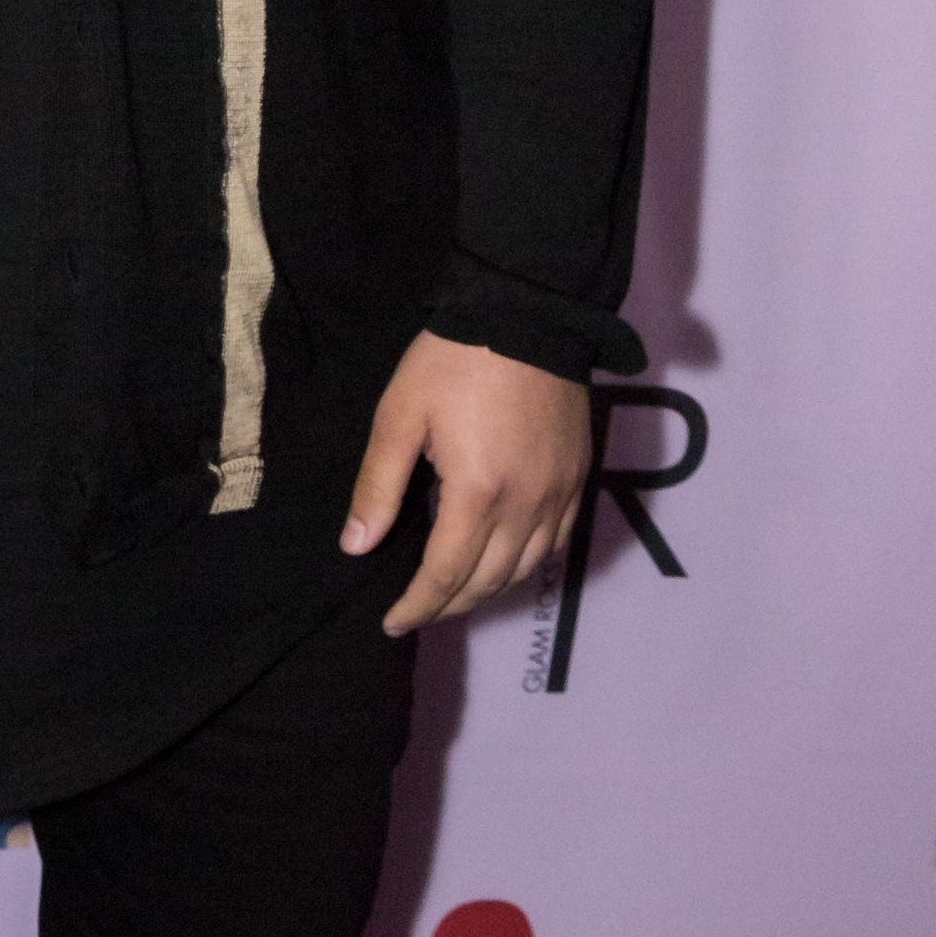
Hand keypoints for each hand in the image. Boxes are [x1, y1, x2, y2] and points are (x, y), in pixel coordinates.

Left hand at [340, 333, 591, 638]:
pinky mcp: (579, 477)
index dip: (417, 605)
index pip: (445, 575)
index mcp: (477, 493)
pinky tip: (503, 562)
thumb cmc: (453, 361)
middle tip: (416, 612)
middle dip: (448, 605)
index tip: (392, 622)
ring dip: (486, 590)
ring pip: (524, 569)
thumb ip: (378, 487)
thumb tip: (357, 545)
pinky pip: (556, 543)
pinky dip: (526, 564)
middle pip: (487, 582)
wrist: (527, 314)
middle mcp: (526, 504)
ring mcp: (558, 493)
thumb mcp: (399, 417)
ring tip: (452, 594)